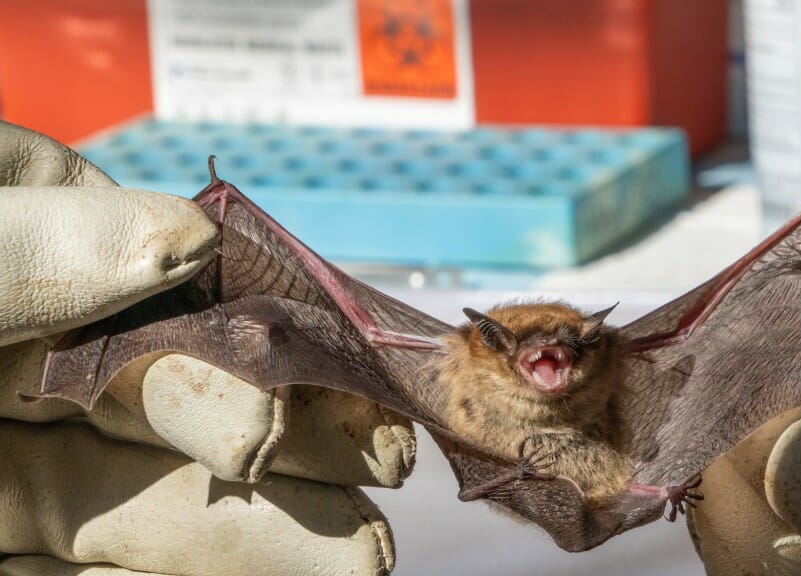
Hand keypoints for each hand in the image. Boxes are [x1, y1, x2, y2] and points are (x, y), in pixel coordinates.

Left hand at [0, 121, 414, 575]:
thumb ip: (31, 248)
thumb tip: (188, 237)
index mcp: (11, 264)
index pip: (158, 270)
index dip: (264, 312)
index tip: (346, 355)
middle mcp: (19, 368)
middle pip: (185, 394)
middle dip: (294, 431)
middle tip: (389, 459)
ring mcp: (17, 475)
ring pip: (165, 498)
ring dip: (276, 525)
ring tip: (363, 557)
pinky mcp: (19, 559)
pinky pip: (117, 573)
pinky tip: (295, 575)